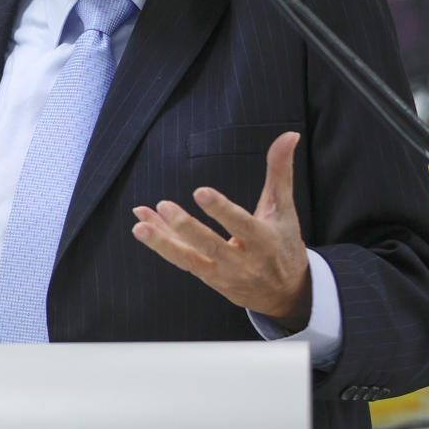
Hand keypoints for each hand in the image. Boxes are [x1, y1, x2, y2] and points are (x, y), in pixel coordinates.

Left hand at [131, 131, 311, 328]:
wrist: (284, 294)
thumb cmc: (283, 243)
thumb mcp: (283, 209)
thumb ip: (280, 172)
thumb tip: (290, 134)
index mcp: (264, 241)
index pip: (241, 225)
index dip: (221, 210)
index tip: (200, 192)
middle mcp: (242, 261)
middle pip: (211, 246)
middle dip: (186, 228)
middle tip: (164, 206)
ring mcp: (222, 273)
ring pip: (189, 259)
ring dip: (162, 243)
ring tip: (139, 226)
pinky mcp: (208, 278)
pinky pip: (181, 260)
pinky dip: (162, 242)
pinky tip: (142, 223)